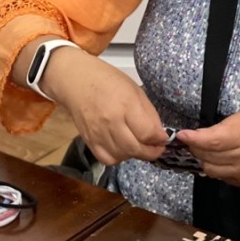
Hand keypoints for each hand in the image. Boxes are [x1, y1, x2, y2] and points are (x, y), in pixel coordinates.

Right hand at [44, 51, 168, 164]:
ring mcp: (98, 133)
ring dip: (135, 154)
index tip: (163, 137)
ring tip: (138, 144)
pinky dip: (118, 157)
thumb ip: (149, 114)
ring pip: (123, 156)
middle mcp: (111, 121)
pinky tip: (121, 148)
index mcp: (126, 104)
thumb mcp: (135, 90)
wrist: (76, 81)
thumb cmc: (108, 81)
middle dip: (152, 152)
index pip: (148, 133)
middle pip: (136, 149)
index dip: (160, 139)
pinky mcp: (88, 140)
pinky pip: (107, 159)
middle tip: (156, 147)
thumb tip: (159, 135)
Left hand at [177, 109, 239, 186]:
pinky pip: (223, 178)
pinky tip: (218, 161)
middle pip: (209, 157)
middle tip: (191, 141)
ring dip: (203, 160)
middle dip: (195, 149)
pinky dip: (216, 169)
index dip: (194, 139)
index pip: (212, 142)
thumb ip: (222, 127)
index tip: (181, 135)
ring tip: (203, 152)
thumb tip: (201, 135)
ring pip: (212, 170)